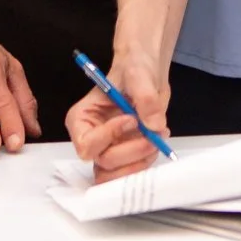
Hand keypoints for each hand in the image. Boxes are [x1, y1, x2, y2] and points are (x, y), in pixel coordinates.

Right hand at [65, 55, 169, 182]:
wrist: (149, 72)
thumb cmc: (134, 67)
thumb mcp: (138, 74)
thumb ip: (145, 97)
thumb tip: (154, 125)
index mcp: (81, 119)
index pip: (87, 144)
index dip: (110, 137)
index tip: (132, 119)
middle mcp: (92, 138)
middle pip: (104, 163)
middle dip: (131, 152)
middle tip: (153, 136)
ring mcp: (109, 148)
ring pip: (117, 174)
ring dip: (140, 161)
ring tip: (157, 138)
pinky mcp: (126, 154)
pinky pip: (132, 170)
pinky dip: (147, 160)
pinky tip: (158, 140)